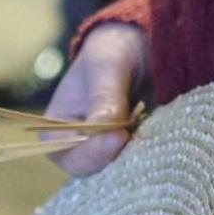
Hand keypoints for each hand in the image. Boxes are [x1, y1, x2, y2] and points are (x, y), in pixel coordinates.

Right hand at [42, 20, 145, 176]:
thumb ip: (104, 98)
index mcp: (56, 127)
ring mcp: (104, 148)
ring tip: (149, 133)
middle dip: (115, 156)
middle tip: (137, 136)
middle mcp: (77, 143)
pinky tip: (157, 134)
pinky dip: (147, 151)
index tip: (120, 135)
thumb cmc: (111, 52)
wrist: (136, 47)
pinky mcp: (128, 148)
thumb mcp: (106, 69)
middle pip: (93, 167)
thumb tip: (109, 129)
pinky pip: (137, 160)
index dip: (91, 152)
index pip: (66, 154)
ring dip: (134, 155)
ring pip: (117, 167)